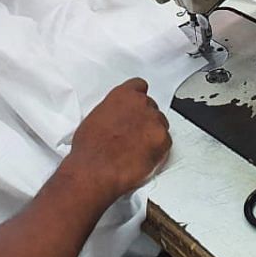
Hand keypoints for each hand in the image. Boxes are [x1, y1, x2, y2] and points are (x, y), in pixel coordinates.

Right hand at [65, 78, 171, 200]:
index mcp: (123, 95)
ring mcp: (154, 121)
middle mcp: (141, 104)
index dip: (137, 99)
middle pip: (151, 107)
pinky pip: (165, 142)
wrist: (95, 170)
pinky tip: (141, 156)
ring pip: (160, 124)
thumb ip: (114, 111)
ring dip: (152, 133)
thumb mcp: (96, 118)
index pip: (139, 86)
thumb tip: (118, 118)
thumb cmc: (90, 148)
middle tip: (133, 134)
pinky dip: (157, 149)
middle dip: (144, 119)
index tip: (135, 107)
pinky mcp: (163, 140)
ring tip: (135, 148)